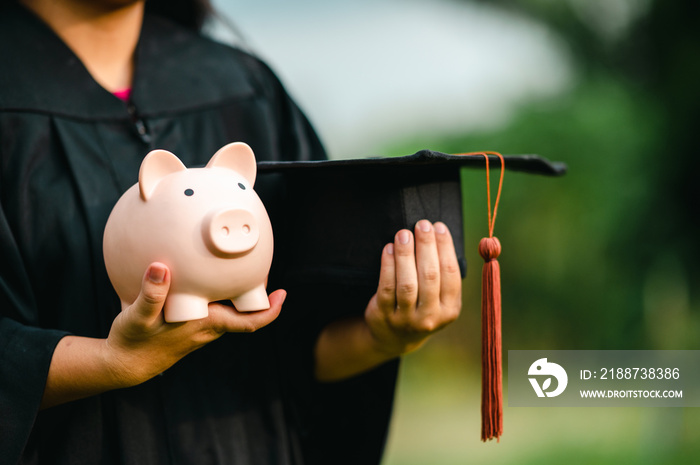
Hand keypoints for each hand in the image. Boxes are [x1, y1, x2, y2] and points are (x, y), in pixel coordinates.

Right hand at [105, 262, 284, 385]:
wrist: (124, 365)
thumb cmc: (133, 342)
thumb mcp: (138, 317)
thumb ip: (151, 293)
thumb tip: (160, 267)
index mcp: (206, 324)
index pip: (250, 322)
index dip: (270, 310)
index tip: (283, 295)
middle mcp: (209, 328)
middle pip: (245, 312)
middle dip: (258, 293)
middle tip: (263, 267)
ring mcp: (202, 328)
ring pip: (231, 311)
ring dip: (240, 293)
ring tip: (242, 268)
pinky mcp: (191, 326)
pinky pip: (215, 310)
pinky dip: (220, 295)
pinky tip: (209, 278)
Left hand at [364, 220, 461, 356]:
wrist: (395, 337)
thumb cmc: (421, 306)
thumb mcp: (439, 298)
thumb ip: (442, 273)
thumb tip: (438, 231)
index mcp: (451, 309)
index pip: (451, 274)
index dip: (445, 248)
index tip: (439, 226)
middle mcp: (430, 317)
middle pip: (430, 277)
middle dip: (426, 247)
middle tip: (422, 224)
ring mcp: (406, 319)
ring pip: (407, 283)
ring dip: (405, 255)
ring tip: (403, 234)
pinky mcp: (384, 316)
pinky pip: (386, 288)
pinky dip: (388, 266)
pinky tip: (388, 248)